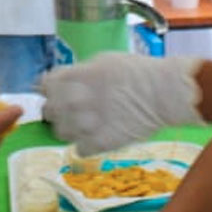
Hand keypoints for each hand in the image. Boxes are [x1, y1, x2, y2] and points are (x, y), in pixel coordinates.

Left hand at [40, 53, 203, 154]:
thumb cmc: (139, 72)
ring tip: (84, 125)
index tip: (54, 91)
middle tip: (70, 110)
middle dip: (56, 110)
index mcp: (78, 76)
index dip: (49, 87)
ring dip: (69, 129)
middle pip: (49, 110)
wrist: (165, 92)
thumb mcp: (105, 61)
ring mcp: (88, 122)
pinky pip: (80, 149)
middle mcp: (78, 99)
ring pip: (60, 132)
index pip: (47, 83)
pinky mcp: (101, 142)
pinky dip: (86, 145)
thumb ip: (81, 72)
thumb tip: (65, 79)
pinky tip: (97, 137)